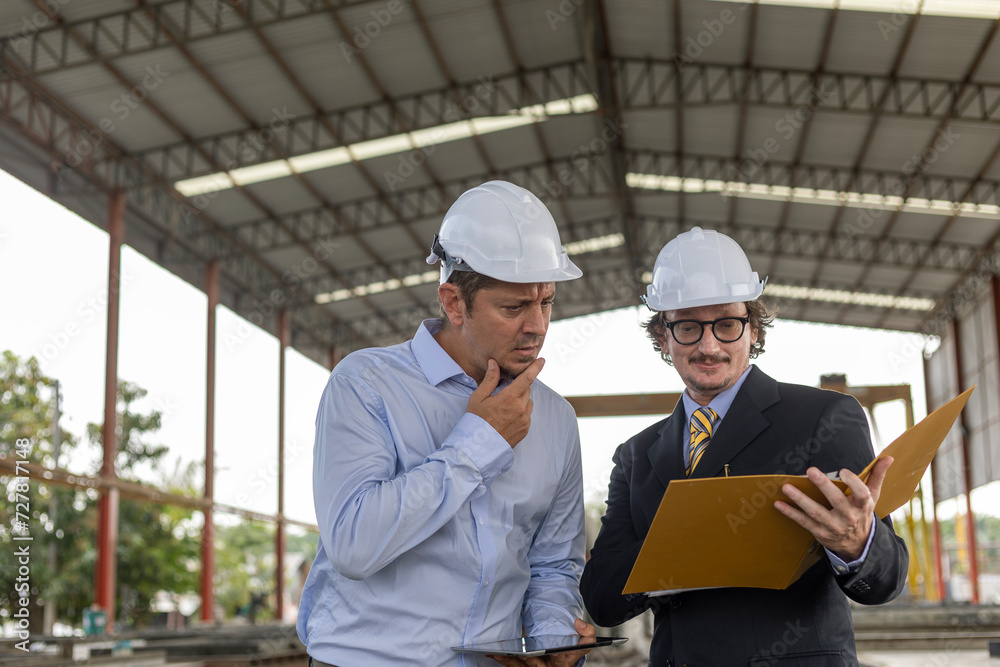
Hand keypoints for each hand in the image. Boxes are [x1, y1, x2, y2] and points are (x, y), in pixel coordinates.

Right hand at [467, 358, 543, 447]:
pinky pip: (527, 415)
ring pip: (528, 402)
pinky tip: (507, 417)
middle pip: (527, 389)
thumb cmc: (476, 421)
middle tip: (505, 392)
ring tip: (505, 407)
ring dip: (521, 400)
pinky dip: (521, 412)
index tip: (541, 360)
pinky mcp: (525, 429)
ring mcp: (524, 420)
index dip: (535, 368)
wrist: (479, 447)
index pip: (527, 378)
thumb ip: (490, 379)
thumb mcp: (478, 398)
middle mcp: (520, 408)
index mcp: (509, 398)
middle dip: (519, 387)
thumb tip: (494, 363)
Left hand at [488, 619, 596, 665]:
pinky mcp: (526, 666)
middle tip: (511, 653)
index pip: (558, 658)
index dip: (550, 655)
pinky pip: (514, 665)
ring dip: (509, 661)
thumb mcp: (584, 643)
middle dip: (522, 659)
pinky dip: (505, 660)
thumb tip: (578, 623)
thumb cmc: (570, 651)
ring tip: (497, 654)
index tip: (538, 651)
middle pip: (533, 665)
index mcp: (561, 663)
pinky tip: (494, 655)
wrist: (564, 658)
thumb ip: (587, 634)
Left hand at [774, 457, 892, 560]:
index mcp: (862, 505)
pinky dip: (790, 513)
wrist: (859, 545)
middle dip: (823, 486)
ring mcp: (834, 526)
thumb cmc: (862, 513)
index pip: (861, 494)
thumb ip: (877, 476)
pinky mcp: (820, 533)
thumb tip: (888, 457)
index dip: (853, 482)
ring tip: (787, 487)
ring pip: (816, 512)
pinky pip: (804, 522)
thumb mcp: (873, 496)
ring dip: (800, 499)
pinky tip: (779, 503)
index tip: (843, 470)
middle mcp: (849, 517)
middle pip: (836, 501)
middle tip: (810, 471)